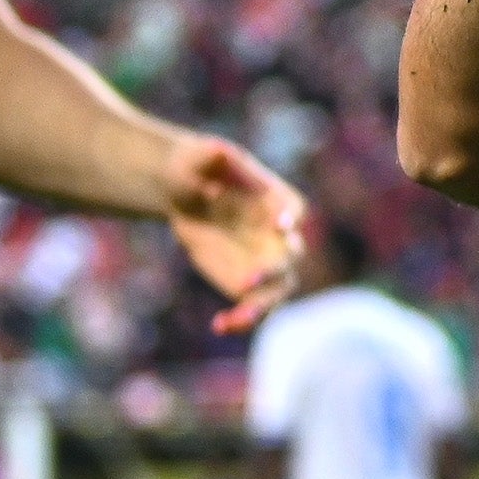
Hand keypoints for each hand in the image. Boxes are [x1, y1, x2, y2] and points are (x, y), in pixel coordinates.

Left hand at [162, 137, 303, 332]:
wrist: (185, 190)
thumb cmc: (197, 167)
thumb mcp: (198, 156)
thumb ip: (210, 155)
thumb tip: (217, 152)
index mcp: (275, 198)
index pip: (294, 209)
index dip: (290, 218)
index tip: (279, 225)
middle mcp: (277, 234)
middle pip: (290, 256)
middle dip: (274, 271)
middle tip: (247, 281)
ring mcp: (264, 261)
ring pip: (276, 291)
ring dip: (261, 307)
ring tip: (235, 320)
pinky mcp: (244, 282)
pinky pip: (252, 307)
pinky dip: (240, 320)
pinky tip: (217, 325)